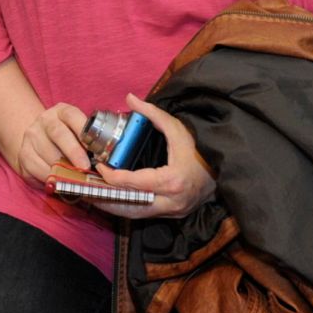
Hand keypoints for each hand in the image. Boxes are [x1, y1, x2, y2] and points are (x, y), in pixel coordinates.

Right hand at [13, 101, 91, 185]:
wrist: (38, 142)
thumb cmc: (67, 140)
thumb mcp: (78, 132)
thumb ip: (90, 141)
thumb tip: (107, 162)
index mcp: (62, 112)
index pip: (72, 115)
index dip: (83, 129)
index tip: (93, 146)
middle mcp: (45, 120)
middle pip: (58, 133)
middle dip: (73, 152)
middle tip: (85, 167)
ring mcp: (32, 136)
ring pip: (48, 154)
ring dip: (64, 169)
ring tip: (76, 178)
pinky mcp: (24, 154)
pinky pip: (39, 169)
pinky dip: (52, 177)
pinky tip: (61, 180)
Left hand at [85, 94, 216, 219]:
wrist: (225, 168)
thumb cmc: (200, 148)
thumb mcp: (177, 128)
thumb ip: (151, 113)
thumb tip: (129, 97)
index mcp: (172, 181)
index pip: (134, 184)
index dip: (112, 177)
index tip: (99, 167)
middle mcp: (172, 202)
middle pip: (131, 205)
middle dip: (106, 198)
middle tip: (86, 187)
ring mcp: (174, 211)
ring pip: (136, 215)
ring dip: (114, 207)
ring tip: (93, 196)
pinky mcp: (174, 214)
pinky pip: (145, 214)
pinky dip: (127, 208)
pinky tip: (112, 200)